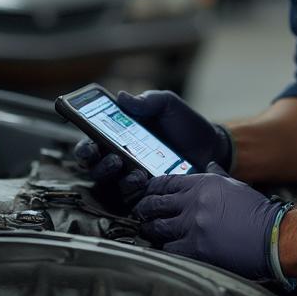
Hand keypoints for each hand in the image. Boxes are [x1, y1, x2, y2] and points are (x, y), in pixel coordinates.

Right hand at [74, 90, 233, 192]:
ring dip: (118, 180)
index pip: (91, 142)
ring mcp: (132, 177)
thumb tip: (121, 97)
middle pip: (94, 167)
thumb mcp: (167, 105)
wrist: (212, 147)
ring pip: (110, 185)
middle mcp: (120, 157)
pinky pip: (132, 198)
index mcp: (118, 134)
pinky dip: (135, 191)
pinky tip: (147, 181)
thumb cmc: (185, 124)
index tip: (89, 145)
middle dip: (97, 165)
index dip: (84, 146)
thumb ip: (146, 101)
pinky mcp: (148, 193)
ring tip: (136, 173)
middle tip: (114, 159)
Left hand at [132, 163, 283, 279]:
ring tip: (148, 231)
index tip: (145, 193)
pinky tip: (162, 249)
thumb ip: (216, 176)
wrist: (273, 237)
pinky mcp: (196, 249)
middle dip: (144, 209)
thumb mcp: (234, 186)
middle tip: (140, 214)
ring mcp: (193, 226)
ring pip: (158, 227)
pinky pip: (169, 248)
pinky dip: (164, 249)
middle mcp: (194, 202)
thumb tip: (208, 166)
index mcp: (203, 183)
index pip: (165, 182)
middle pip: (156, 203)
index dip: (150, 188)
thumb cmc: (257, 212)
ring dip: (150, 230)